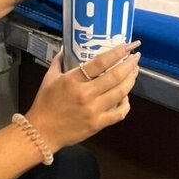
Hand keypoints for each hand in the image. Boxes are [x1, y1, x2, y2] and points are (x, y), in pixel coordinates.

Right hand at [25, 41, 140, 153]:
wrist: (41, 132)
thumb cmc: (44, 103)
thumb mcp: (49, 78)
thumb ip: (59, 61)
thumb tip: (66, 47)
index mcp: (73, 80)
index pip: (100, 62)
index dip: (117, 52)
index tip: (128, 46)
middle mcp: (86, 94)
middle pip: (115, 76)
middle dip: (129, 65)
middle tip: (136, 57)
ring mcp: (93, 110)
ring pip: (120, 93)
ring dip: (131, 81)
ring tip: (135, 72)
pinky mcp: (97, 124)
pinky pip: (119, 113)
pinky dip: (126, 104)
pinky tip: (126, 97)